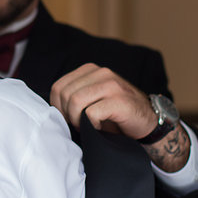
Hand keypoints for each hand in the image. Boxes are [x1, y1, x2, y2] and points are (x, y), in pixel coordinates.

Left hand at [49, 63, 189, 170]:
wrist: (148, 123)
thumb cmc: (115, 115)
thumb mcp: (92, 99)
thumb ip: (73, 97)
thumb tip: (49, 109)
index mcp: (90, 70)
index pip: (58, 86)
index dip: (58, 107)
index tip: (68, 118)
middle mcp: (101, 73)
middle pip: (64, 94)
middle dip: (67, 114)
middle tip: (78, 124)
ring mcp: (112, 85)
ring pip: (75, 101)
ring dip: (77, 119)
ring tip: (87, 126)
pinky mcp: (120, 100)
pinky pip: (91, 113)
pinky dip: (90, 125)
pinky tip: (98, 128)